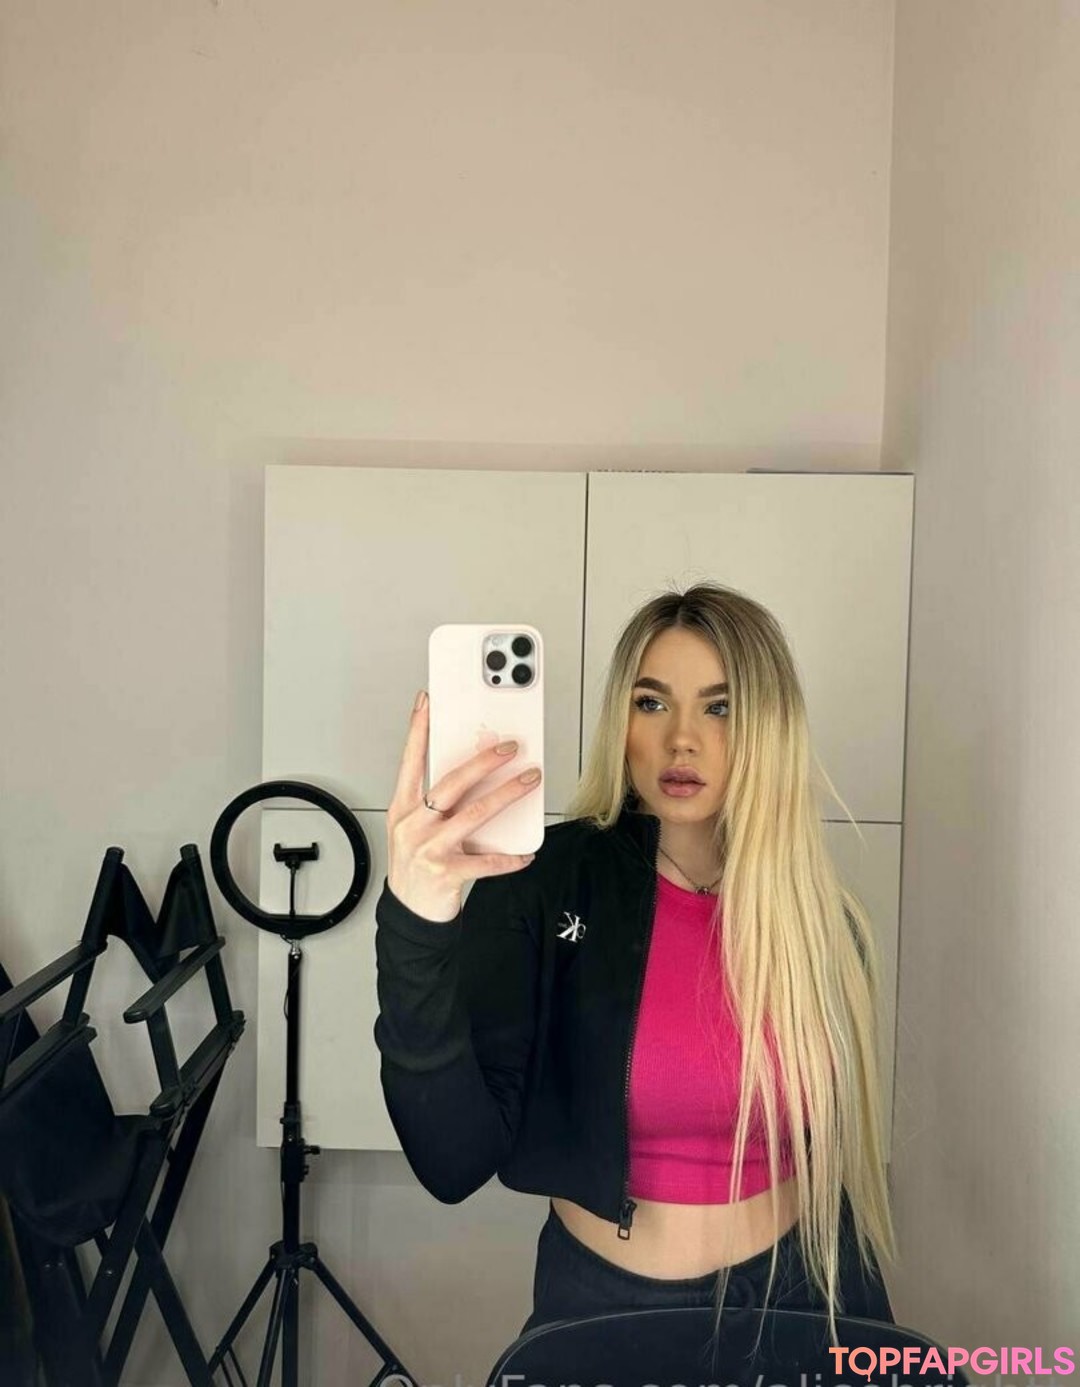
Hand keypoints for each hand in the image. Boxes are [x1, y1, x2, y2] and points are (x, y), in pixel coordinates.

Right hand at [385, 691, 542, 922]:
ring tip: (529, 780)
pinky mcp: (446, 873)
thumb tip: (475, 773)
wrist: (409, 913)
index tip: (428, 702)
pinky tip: (526, 853)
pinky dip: (509, 857)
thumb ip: (437, 803)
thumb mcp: (416, 829)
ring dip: (507, 794)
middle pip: (451, 783)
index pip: (410, 761)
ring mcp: (428, 849)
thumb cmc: (416, 866)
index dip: (418, 730)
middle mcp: (413, 825)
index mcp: (403, 808)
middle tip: (509, 746)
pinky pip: (486, 861)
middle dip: (483, 761)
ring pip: (474, 813)